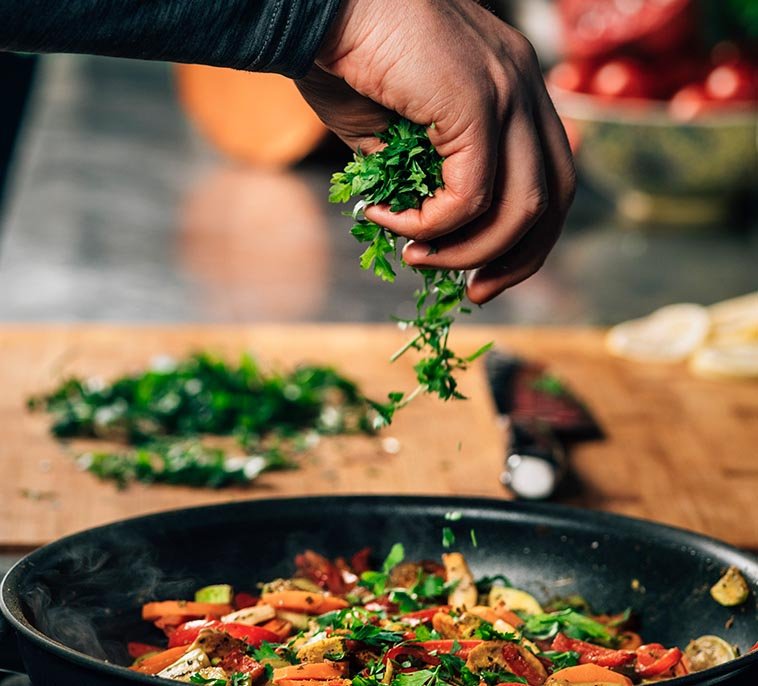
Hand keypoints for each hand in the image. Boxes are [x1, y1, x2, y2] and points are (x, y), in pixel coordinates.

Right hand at [296, 0, 575, 303]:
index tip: (482, 274)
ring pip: (522, 206)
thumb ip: (423, 180)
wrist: (313, 5)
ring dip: (466, 250)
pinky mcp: (476, 98)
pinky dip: (432, 223)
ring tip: (416, 255)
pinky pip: (471, 194)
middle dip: (518, 260)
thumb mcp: (394, 137)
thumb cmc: (346, 62)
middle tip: (473, 291)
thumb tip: (431, 230)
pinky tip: (390, 218)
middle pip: (555, 197)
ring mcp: (507, 89)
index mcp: (512, 90)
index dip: (525, 240)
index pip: (549, 178)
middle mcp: (522, 86)